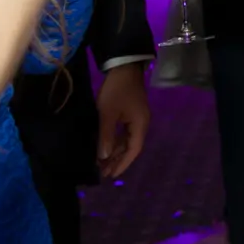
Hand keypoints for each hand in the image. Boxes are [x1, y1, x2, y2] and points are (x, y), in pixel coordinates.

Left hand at [95, 63, 151, 177]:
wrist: (123, 68)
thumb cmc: (116, 91)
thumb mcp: (107, 114)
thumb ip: (106, 136)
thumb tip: (103, 157)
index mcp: (140, 124)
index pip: (134, 150)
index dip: (123, 163)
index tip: (112, 176)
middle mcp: (141, 124)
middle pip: (131, 147)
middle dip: (117, 160)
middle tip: (103, 173)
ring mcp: (136, 118)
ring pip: (126, 140)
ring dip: (115, 152)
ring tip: (101, 164)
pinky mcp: (130, 113)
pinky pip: (123, 133)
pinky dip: (115, 142)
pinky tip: (105, 147)